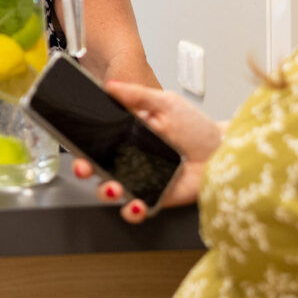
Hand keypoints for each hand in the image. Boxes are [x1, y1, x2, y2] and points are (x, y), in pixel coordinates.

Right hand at [72, 78, 222, 221]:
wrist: (224, 152)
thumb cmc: (197, 127)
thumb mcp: (167, 103)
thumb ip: (137, 95)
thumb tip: (110, 86)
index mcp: (127, 134)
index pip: (97, 138)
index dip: (81, 141)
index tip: (73, 141)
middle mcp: (129, 157)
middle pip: (96, 166)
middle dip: (85, 168)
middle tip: (85, 167)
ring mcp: (140, 179)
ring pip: (111, 190)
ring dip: (105, 191)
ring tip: (112, 187)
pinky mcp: (154, 198)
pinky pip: (135, 210)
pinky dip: (131, 211)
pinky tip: (135, 203)